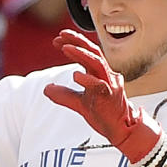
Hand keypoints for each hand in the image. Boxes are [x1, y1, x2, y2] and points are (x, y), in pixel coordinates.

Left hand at [43, 29, 161, 163]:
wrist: (120, 130)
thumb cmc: (103, 114)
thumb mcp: (79, 103)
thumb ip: (64, 95)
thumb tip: (46, 89)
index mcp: (100, 74)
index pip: (88, 53)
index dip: (74, 44)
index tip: (57, 39)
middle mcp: (106, 75)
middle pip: (93, 52)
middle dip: (78, 41)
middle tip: (61, 35)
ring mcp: (110, 85)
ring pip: (97, 63)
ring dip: (81, 54)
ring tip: (65, 47)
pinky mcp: (110, 97)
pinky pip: (100, 85)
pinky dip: (87, 80)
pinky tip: (75, 76)